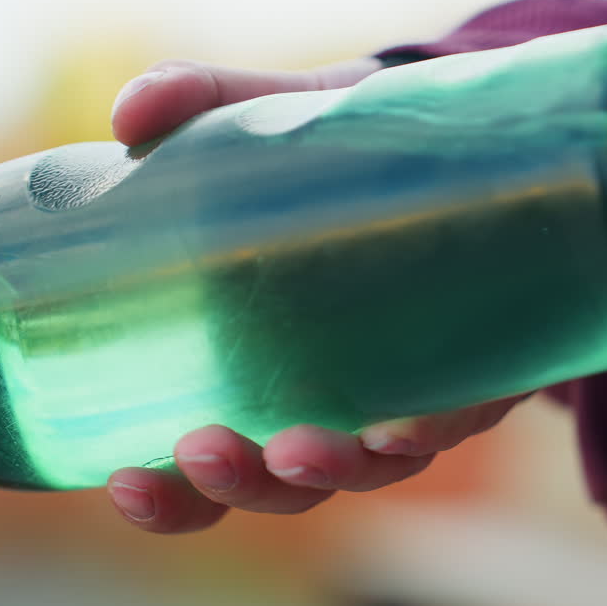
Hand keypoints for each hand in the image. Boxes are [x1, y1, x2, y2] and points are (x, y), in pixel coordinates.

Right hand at [105, 57, 527, 532]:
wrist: (445, 139)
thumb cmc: (327, 156)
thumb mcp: (263, 123)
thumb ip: (198, 105)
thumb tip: (129, 110)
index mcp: (262, 379)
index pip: (206, 473)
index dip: (168, 499)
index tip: (125, 483)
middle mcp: (335, 406)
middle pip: (285, 486)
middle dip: (244, 486)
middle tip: (203, 449)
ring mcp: (410, 396)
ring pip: (369, 467)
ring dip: (331, 470)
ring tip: (296, 449)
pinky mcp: (481, 371)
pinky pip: (459, 418)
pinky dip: (434, 427)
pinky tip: (411, 423)